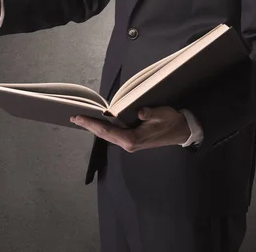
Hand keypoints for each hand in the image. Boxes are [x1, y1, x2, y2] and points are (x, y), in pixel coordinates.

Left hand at [70, 106, 190, 152]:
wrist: (181, 131)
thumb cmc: (171, 122)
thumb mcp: (162, 115)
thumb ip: (150, 113)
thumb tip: (140, 112)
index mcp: (132, 139)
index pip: (107, 131)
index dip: (91, 124)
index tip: (79, 118)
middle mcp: (128, 144)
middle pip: (103, 135)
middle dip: (88, 126)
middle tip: (73, 118)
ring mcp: (129, 143)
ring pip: (107, 135)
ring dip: (94, 128)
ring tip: (81, 120)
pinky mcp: (131, 140)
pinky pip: (112, 134)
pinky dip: (102, 128)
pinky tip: (97, 123)